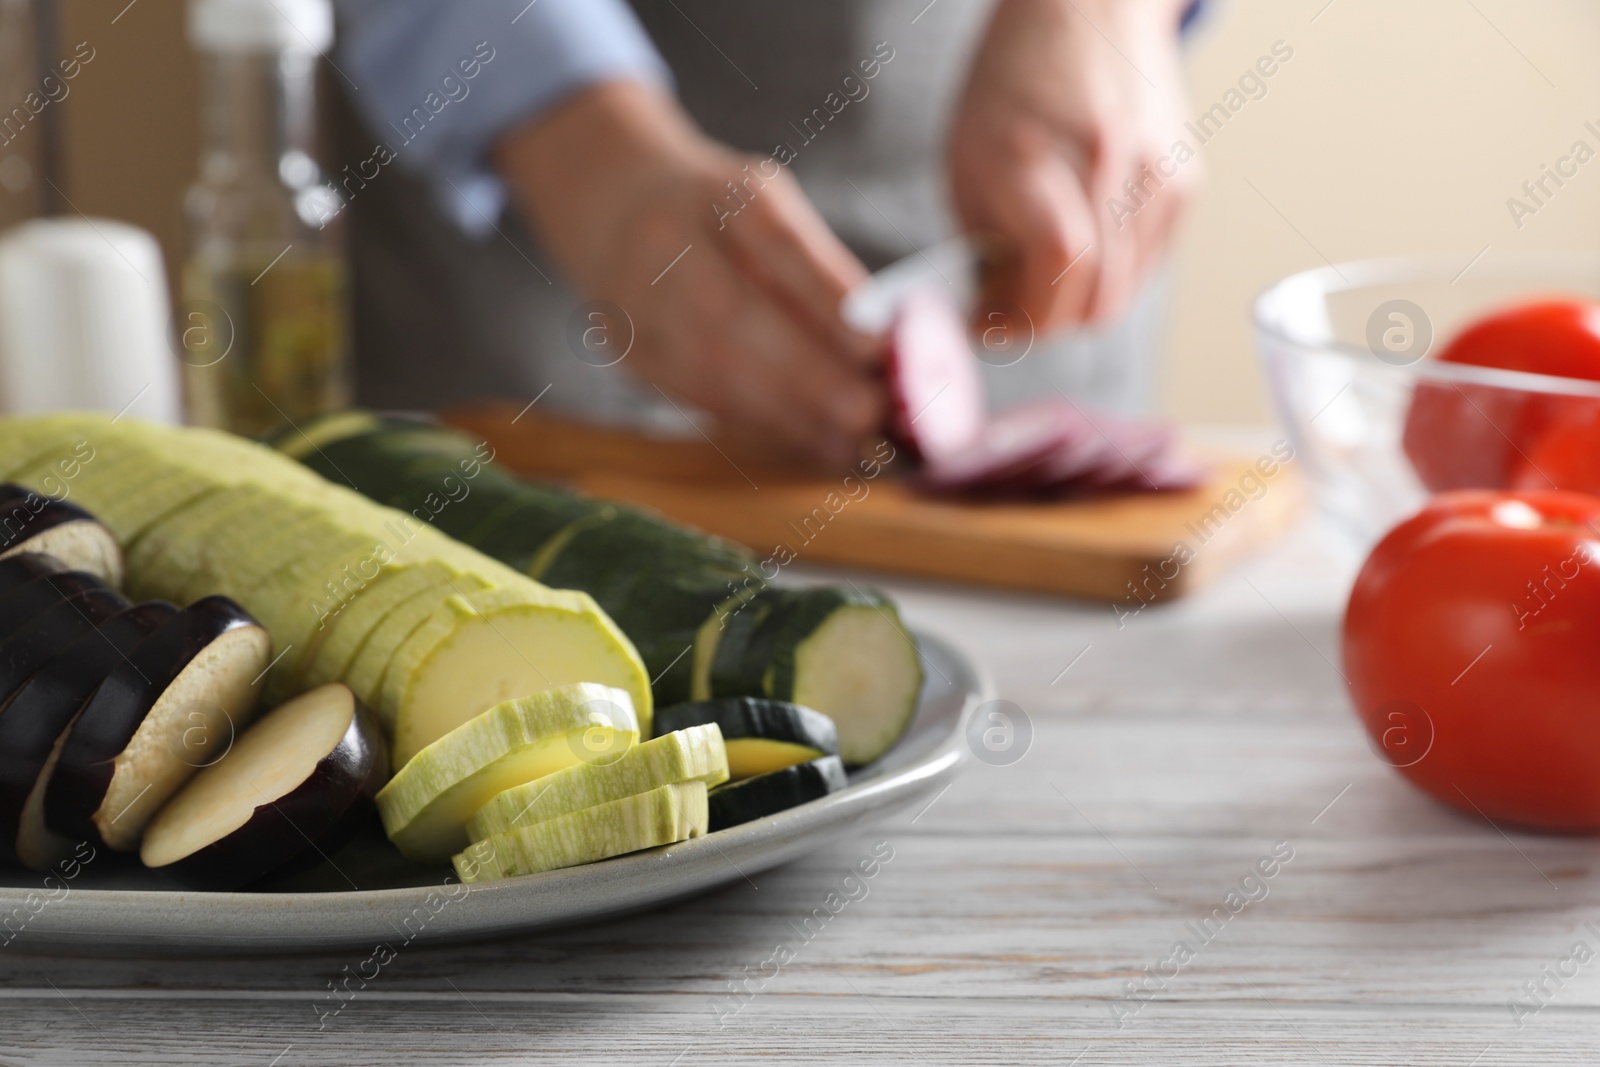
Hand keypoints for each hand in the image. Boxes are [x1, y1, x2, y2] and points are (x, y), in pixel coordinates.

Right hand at [493, 81, 883, 467]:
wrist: (609, 203)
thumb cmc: (719, 213)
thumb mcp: (770, 210)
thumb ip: (819, 269)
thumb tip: (885, 347)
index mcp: (720, 196)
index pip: (774, 243)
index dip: (823, 298)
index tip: (876, 347)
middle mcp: (669, 245)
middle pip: (730, 315)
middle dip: (805, 374)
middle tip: (868, 413)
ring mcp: (639, 302)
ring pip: (711, 369)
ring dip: (788, 414)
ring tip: (854, 443)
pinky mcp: (633, 354)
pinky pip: (701, 397)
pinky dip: (765, 425)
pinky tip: (815, 442)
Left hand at [949, 0, 1196, 331]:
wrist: (1087, 11)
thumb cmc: (1012, 82)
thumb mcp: (966, 160)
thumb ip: (979, 242)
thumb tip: (995, 313)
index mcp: (1039, 154)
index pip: (1056, 263)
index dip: (1021, 316)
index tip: (986, 324)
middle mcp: (1107, 165)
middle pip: (1095, 297)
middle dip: (1045, 325)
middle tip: (1010, 315)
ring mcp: (1156, 175)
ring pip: (1124, 293)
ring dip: (1077, 306)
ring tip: (1039, 277)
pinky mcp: (1184, 182)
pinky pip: (1148, 267)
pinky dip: (1111, 278)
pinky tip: (1082, 248)